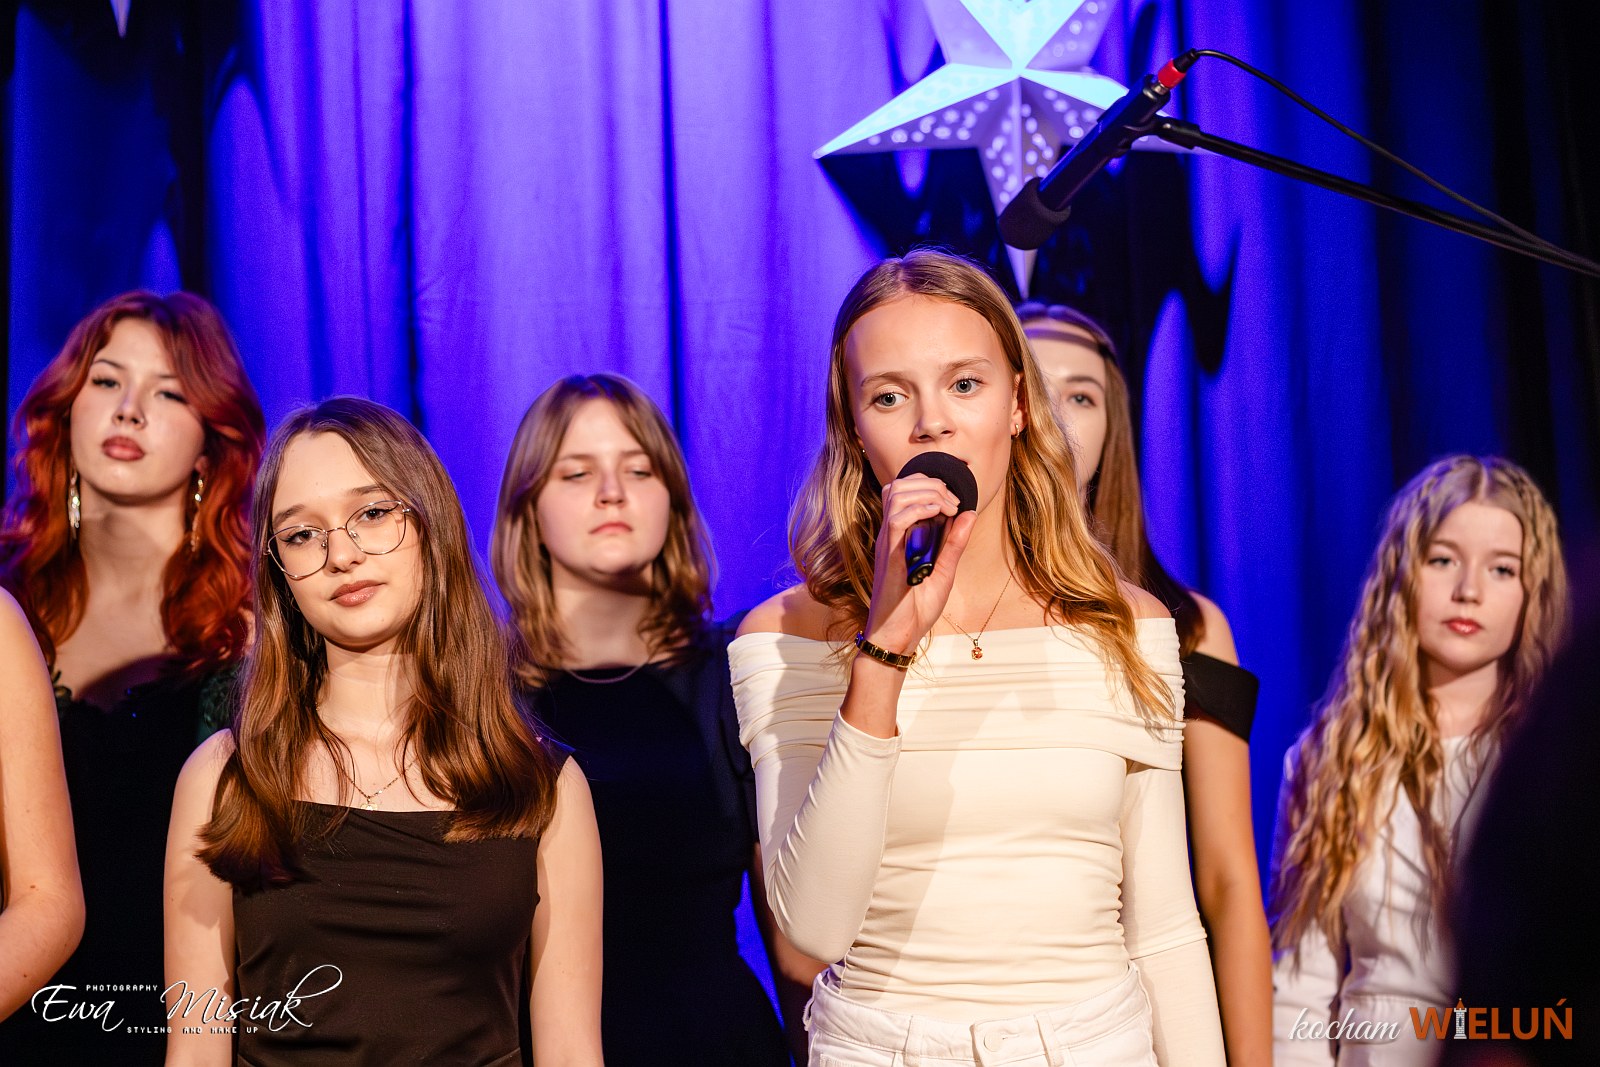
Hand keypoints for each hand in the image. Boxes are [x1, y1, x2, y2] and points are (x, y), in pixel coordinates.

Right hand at [861, 473, 977, 655]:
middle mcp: (891, 535)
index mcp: (901, 535)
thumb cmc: (915, 608)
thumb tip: (969, 513)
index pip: (905, 490)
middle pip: (900, 486)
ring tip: (947, 507)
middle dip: (930, 483)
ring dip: (927, 493)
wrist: (900, 636)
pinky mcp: (889, 556)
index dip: (929, 484)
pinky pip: (896, 520)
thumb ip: (955, 542)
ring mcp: (888, 543)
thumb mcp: (944, 571)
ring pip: (897, 495)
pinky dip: (919, 509)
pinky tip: (938, 514)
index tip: (954, 500)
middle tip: (953, 501)